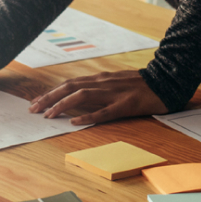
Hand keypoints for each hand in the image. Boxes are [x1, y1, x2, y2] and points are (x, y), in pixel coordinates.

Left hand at [28, 69, 166, 125]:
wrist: (167, 81)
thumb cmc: (141, 84)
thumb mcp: (116, 82)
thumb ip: (99, 88)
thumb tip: (79, 96)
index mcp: (101, 79)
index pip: (70, 83)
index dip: (52, 92)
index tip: (37, 102)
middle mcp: (104, 83)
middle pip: (70, 87)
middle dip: (49, 98)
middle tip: (33, 110)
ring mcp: (114, 93)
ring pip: (83, 97)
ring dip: (62, 105)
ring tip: (48, 115)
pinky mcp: (126, 105)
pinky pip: (104, 111)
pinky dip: (88, 116)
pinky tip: (75, 122)